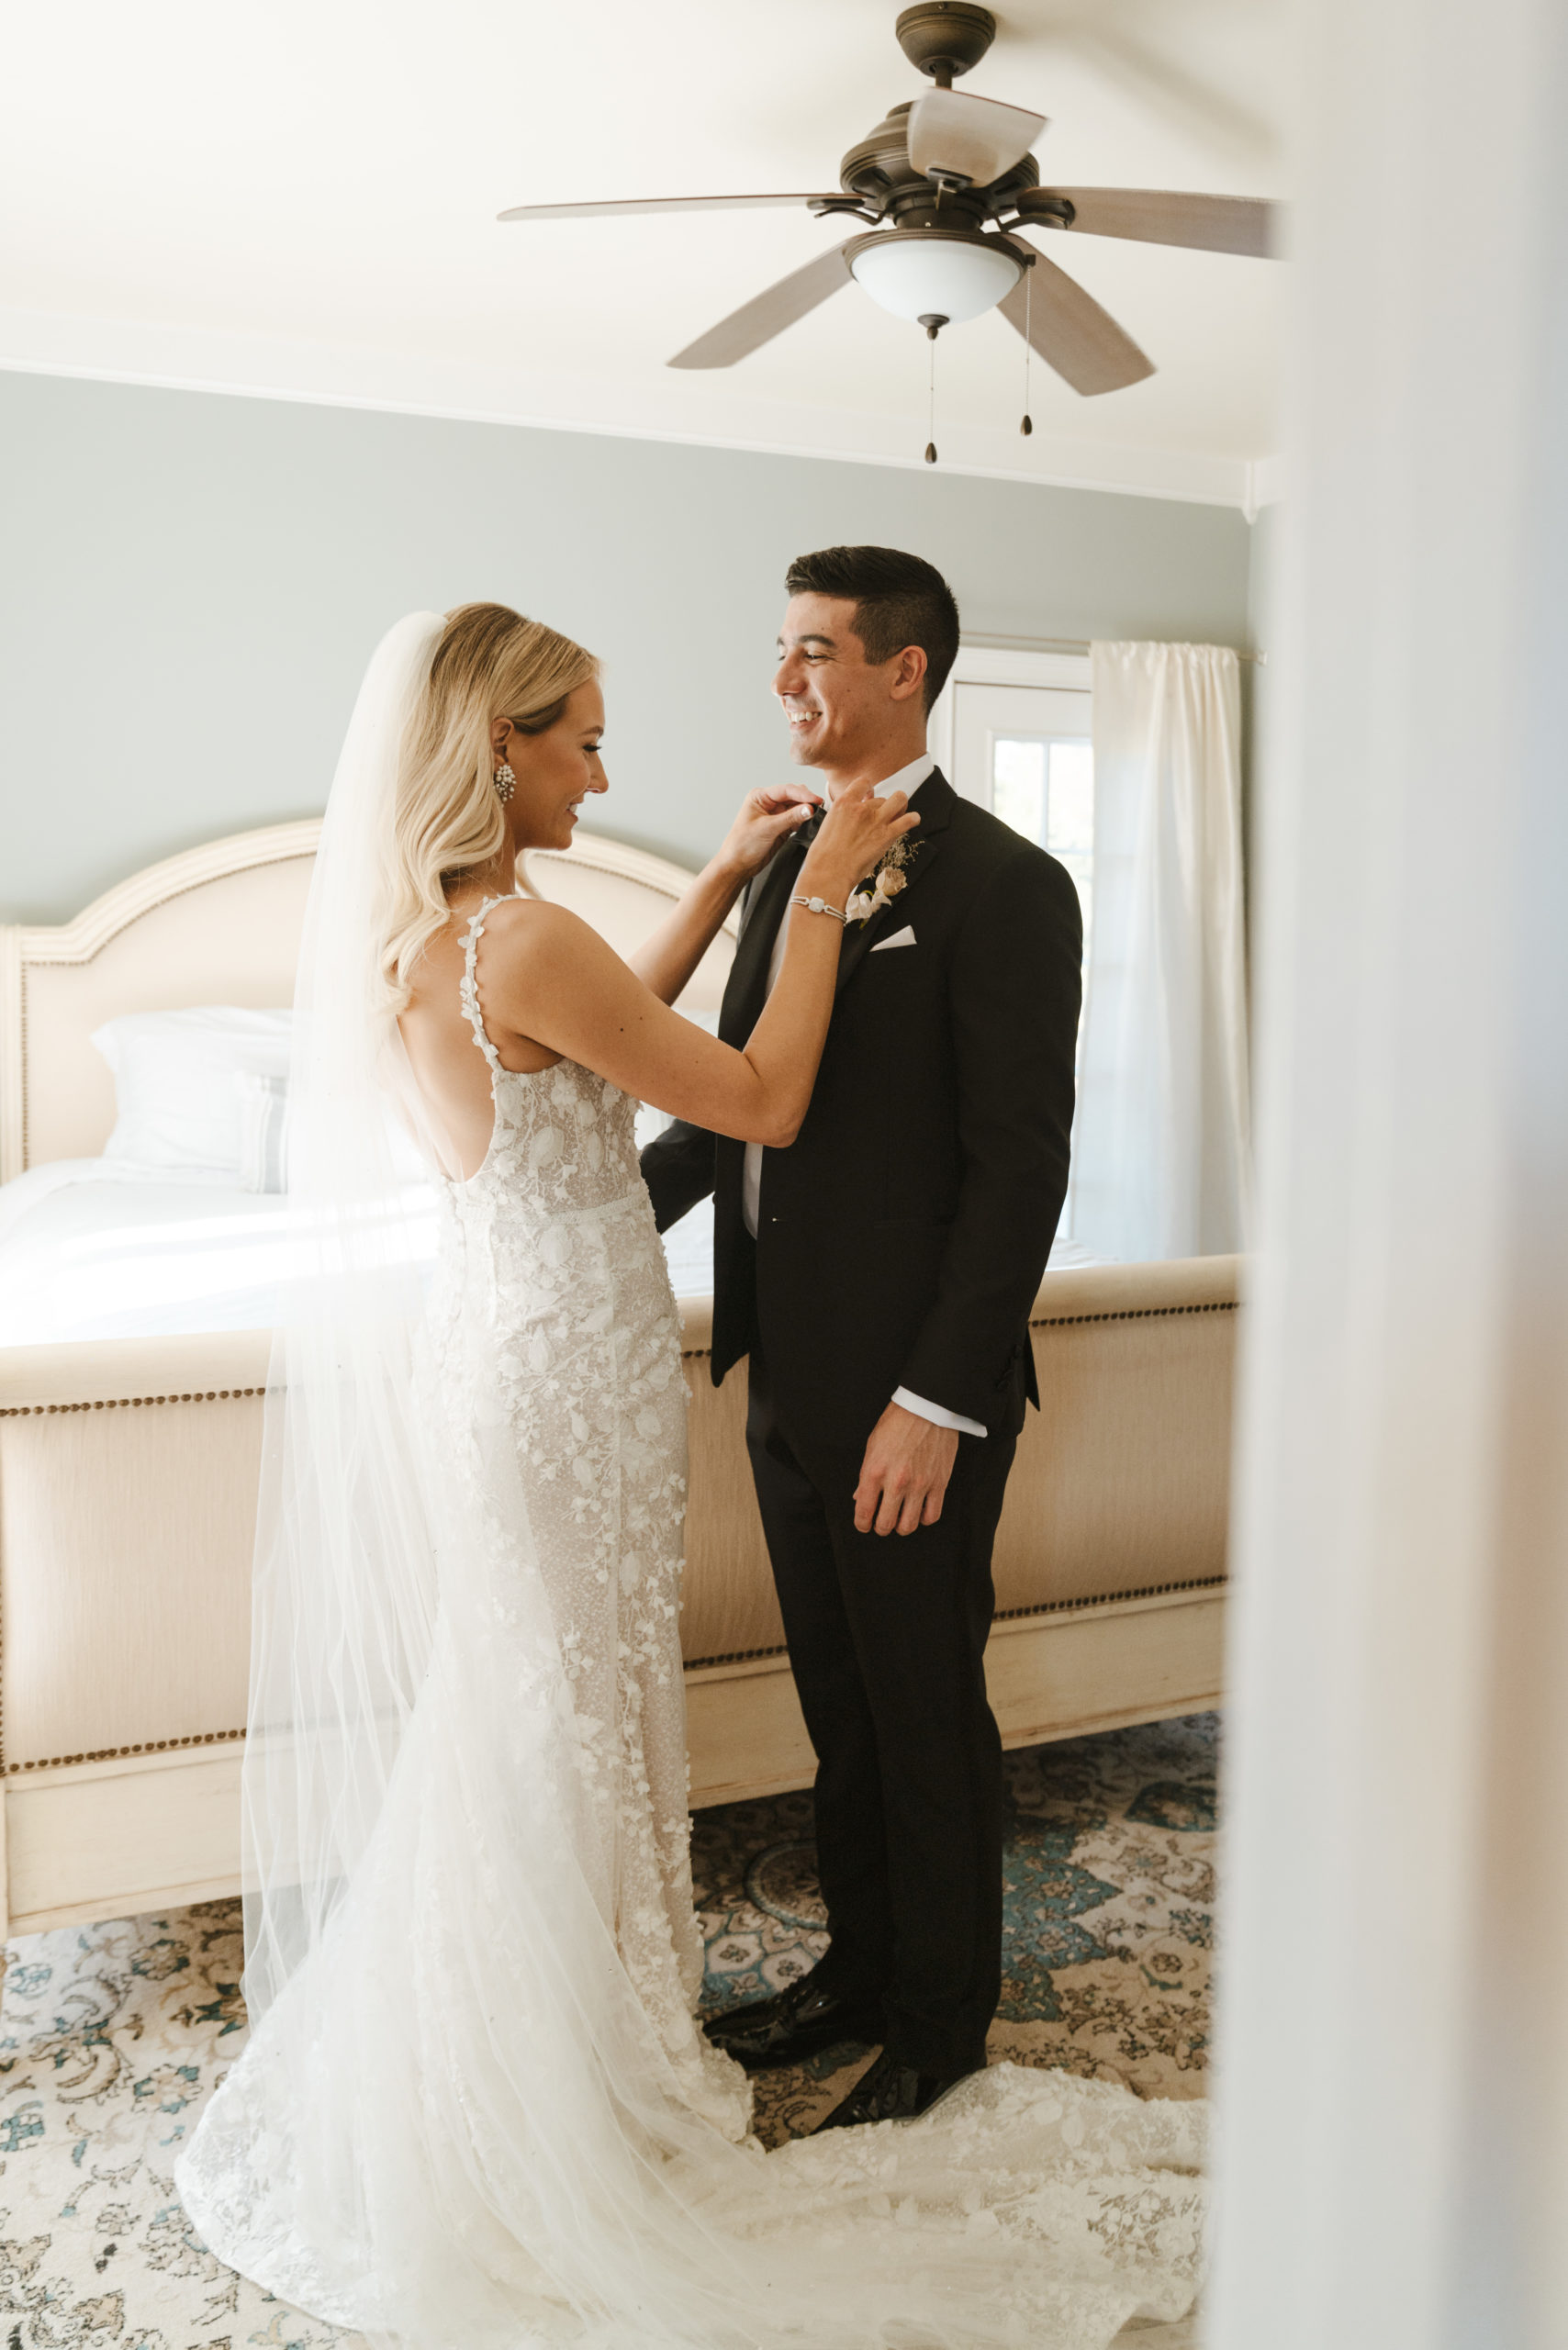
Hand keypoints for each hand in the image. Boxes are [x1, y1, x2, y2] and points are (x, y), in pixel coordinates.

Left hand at [716, 784, 822, 882]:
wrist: (738, 865)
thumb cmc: (742, 845)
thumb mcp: (767, 828)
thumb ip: (790, 818)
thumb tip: (809, 808)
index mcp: (759, 797)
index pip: (785, 790)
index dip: (803, 794)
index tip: (816, 800)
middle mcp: (768, 803)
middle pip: (793, 797)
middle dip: (806, 801)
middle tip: (819, 808)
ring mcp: (776, 815)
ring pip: (797, 808)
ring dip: (806, 811)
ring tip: (817, 816)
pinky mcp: (781, 827)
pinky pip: (797, 820)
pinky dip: (804, 821)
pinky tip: (809, 824)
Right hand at [802, 790, 919, 907]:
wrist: (829, 872)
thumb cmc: (824, 855)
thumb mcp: (828, 824)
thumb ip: (843, 815)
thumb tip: (851, 815)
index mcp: (844, 803)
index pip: (863, 782)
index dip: (868, 788)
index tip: (869, 795)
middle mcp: (862, 809)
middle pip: (881, 798)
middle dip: (883, 806)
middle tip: (882, 815)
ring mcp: (876, 821)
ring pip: (899, 800)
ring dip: (901, 805)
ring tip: (899, 813)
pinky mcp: (887, 836)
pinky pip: (909, 820)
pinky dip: (913, 819)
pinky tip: (912, 820)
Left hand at [853, 1401, 958, 1535]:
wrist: (928, 1407)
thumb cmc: (897, 1422)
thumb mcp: (872, 1445)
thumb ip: (865, 1475)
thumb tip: (860, 1497)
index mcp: (874, 1471)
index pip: (864, 1511)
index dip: (861, 1524)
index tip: (864, 1524)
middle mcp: (896, 1481)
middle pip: (886, 1524)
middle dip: (880, 1528)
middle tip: (881, 1524)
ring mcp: (920, 1484)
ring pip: (909, 1525)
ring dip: (901, 1527)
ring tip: (900, 1519)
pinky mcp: (939, 1483)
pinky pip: (932, 1515)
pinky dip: (924, 1519)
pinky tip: (919, 1511)